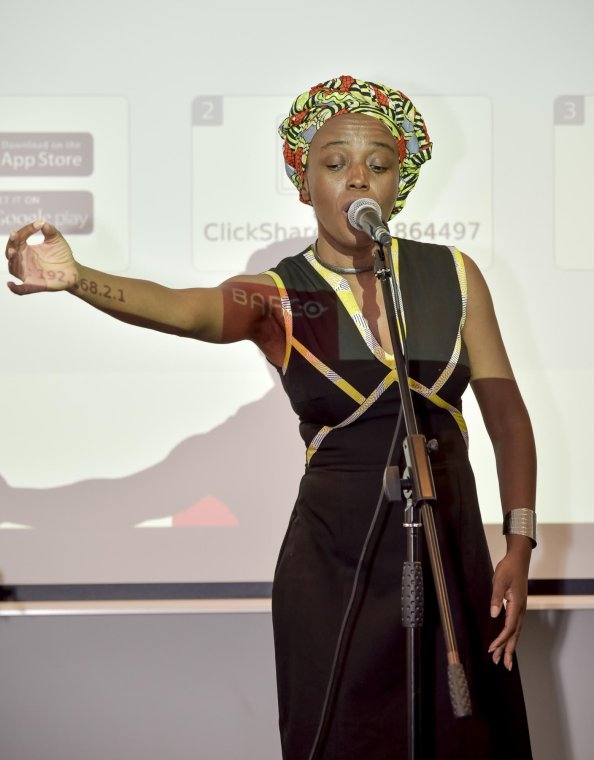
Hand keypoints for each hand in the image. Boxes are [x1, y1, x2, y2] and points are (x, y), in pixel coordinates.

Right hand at [5, 220, 77, 294]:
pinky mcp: (35, 285)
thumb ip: (50, 230)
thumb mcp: (56, 239)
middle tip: (15, 236)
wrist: (73, 270)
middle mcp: (23, 261)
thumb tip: (42, 222)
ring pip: (14, 268)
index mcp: (26, 249)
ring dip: (12, 260)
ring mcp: (28, 273)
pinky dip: (15, 288)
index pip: (19, 239)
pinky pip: (22, 290)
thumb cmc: (61, 254)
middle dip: (11, 244)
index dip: (25, 230)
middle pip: (11, 253)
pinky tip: (11, 284)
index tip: (38, 224)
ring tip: (14, 252)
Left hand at [487, 540, 530, 669]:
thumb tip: (493, 614)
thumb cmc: (508, 569)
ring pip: (516, 632)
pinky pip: (515, 625)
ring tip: (503, 659)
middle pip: (515, 634)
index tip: (491, 649)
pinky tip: (507, 641)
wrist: (518, 559)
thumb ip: (496, 597)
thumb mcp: (499, 580)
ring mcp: (520, 609)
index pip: (509, 628)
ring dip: (510, 645)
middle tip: (503, 665)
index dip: (501, 640)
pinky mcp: (517, 606)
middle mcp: (520, 610)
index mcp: (516, 605)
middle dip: (508, 650)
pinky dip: (511, 636)